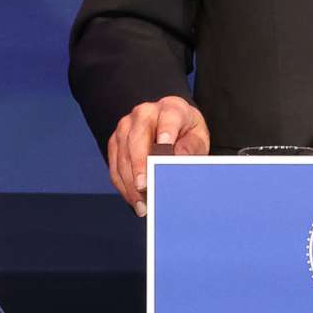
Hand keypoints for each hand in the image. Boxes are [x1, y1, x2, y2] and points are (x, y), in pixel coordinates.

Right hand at [107, 95, 210, 215]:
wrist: (171, 126)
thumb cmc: (186, 134)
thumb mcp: (198, 138)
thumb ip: (192, 147)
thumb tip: (178, 158)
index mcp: (171, 108)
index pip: (168, 118)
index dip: (166, 132)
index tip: (165, 147)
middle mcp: (144, 113)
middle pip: (138, 138)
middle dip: (140, 164)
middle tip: (144, 187)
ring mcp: (126, 127)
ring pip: (123, 154)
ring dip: (130, 182)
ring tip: (142, 204)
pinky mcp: (115, 142)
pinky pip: (115, 166)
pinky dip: (123, 185)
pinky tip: (134, 200)